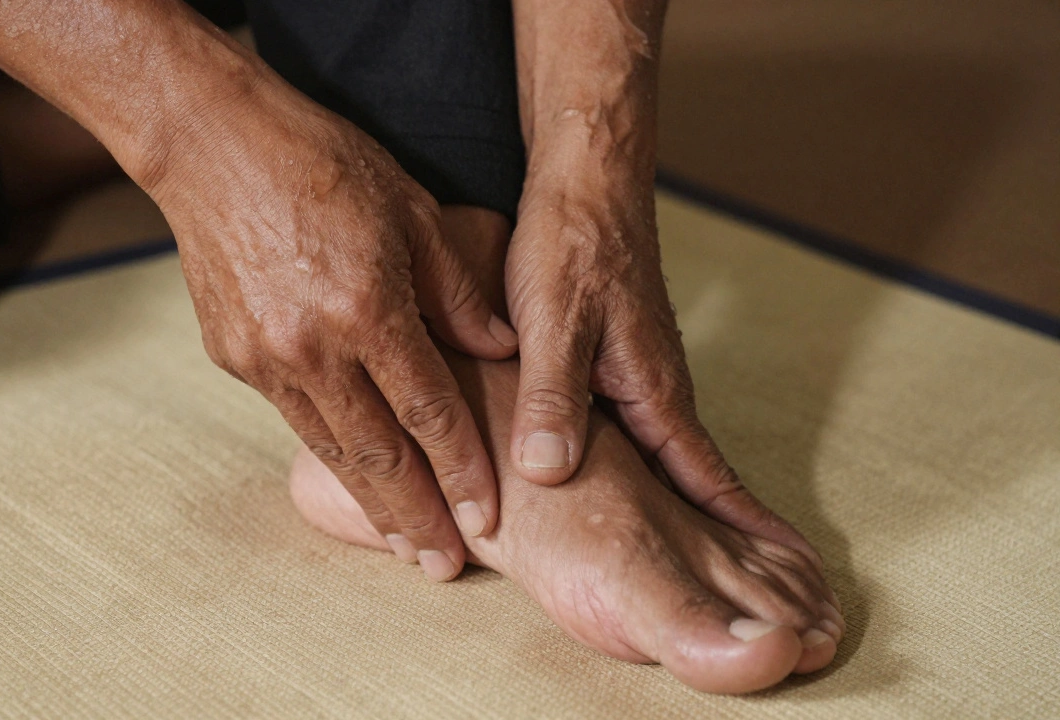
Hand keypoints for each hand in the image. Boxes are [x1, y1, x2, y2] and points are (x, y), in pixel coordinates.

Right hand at [142, 70, 518, 580]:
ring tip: (402, 544)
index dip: (462, 472)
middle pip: (378, 454)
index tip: (486, 519)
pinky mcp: (234, 356)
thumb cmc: (321, 162)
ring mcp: (267, 357)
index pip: (430, 413)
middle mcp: (315, 347)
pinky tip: (353, 474)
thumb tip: (500, 350)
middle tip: (443, 567)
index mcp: (370, 308)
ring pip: (331, 448)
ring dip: (370, 502)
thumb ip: (459, 289)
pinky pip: (293, 416)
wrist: (211, 143)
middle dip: (416, 516)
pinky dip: (328, 451)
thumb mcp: (412, 209)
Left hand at [504, 164, 821, 565]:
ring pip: (663, 455)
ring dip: (683, 505)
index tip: (773, 588)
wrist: (587, 178)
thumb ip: (550, 399)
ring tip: (698, 560)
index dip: (734, 534)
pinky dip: (646, 466)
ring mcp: (644, 373)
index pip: (702, 480)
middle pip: (692, 478)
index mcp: (652, 392)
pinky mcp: (622, 358)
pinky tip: (628, 482)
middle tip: (751, 595)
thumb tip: (548, 474)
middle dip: (718, 536)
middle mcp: (659, 389)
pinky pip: (639, 427)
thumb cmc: (571, 245)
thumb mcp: (550, 324)